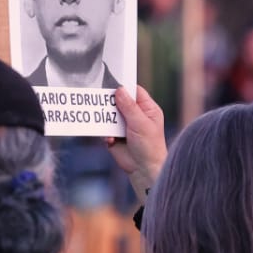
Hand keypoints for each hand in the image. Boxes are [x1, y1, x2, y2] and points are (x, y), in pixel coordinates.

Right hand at [104, 85, 167, 201]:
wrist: (143, 169)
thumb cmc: (150, 147)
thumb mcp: (141, 123)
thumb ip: (129, 106)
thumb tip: (119, 90)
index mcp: (147, 109)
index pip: (134, 91)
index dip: (124, 87)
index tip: (112, 83)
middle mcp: (135, 115)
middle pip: (119, 101)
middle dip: (110, 103)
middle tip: (102, 102)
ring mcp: (124, 125)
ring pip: (109, 115)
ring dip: (106, 119)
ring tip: (105, 122)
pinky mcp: (115, 136)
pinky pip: (104, 129)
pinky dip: (105, 134)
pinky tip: (110, 140)